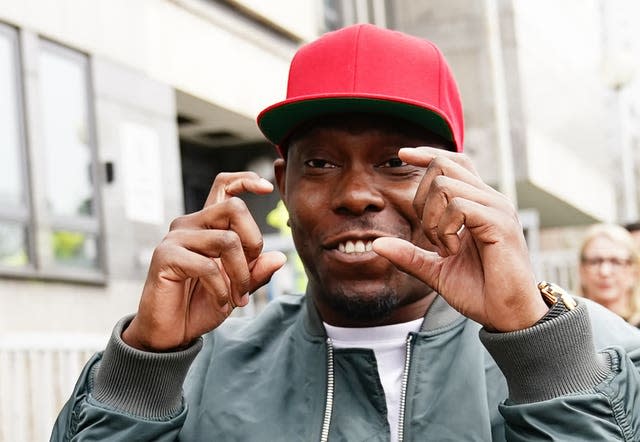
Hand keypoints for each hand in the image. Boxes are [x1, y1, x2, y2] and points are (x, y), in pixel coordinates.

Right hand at [123, 172, 286, 350]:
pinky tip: (222, 303)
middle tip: (251, 273)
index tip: (267, 188)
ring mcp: (176, 238)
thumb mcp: (237, 288)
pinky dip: (222, 289)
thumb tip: (279, 257)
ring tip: (238, 297)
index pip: (224, 186)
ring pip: (227, 240)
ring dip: (241, 274)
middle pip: (234, 208)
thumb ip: (255, 272)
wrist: (171, 332)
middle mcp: (190, 224)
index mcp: (207, 225)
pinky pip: (208, 266)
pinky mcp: (166, 256)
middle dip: (254, 242)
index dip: (246, 180)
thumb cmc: (201, 305)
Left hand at [373, 147, 547, 331]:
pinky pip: (458, 206)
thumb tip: (375, 244)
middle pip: (444, 168)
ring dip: (432, 219)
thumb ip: (409, 255)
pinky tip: (451, 250)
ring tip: (444, 248)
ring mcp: (497, 209)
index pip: (454, 163)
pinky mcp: (500, 223)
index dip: (428, 154)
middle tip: (430, 236)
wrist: (509, 316)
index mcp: (478, 205)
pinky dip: (445, 228)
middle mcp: (490, 200)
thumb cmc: (480, 292)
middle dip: (421, 199)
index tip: (402, 154)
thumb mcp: (435, 271)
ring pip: (445, 185)